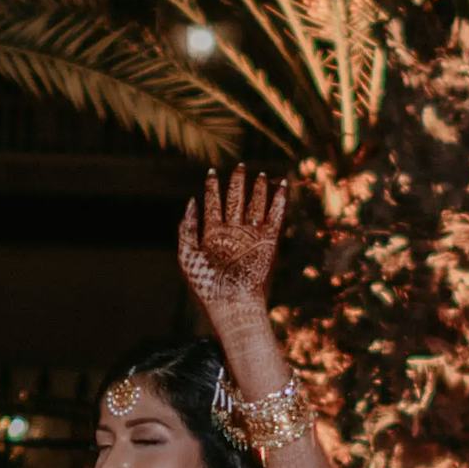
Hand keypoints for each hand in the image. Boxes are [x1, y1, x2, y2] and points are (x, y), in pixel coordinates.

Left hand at [175, 167, 292, 327]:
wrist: (230, 301)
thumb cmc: (206, 283)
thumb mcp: (187, 255)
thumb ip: (187, 228)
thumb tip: (191, 201)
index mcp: (212, 233)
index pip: (213, 204)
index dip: (212, 187)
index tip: (212, 172)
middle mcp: (232, 232)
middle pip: (235, 200)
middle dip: (237, 183)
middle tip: (239, 166)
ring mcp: (250, 235)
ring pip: (255, 206)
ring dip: (258, 190)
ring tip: (261, 174)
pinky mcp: (268, 242)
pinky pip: (275, 217)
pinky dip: (279, 201)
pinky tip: (281, 185)